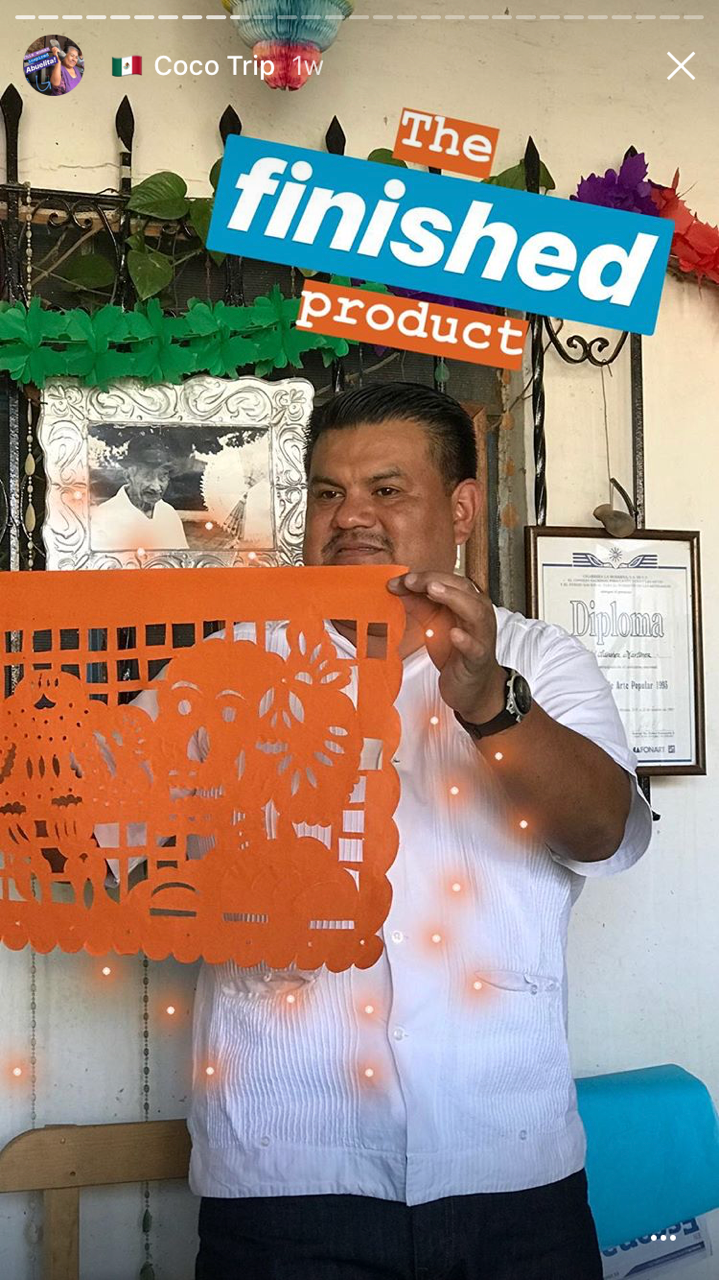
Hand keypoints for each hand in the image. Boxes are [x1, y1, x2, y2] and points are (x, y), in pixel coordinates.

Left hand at [387, 571, 505, 721]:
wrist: (473, 687)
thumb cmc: (456, 652)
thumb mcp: (434, 622)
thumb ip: (418, 603)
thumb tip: (396, 586)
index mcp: (467, 602)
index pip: (449, 581)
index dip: (426, 577)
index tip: (403, 579)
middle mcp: (478, 614)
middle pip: (462, 590)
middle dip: (436, 582)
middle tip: (412, 581)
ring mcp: (481, 636)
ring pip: (474, 613)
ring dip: (453, 599)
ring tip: (433, 591)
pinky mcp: (478, 659)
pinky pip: (475, 648)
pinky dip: (466, 640)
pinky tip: (454, 634)